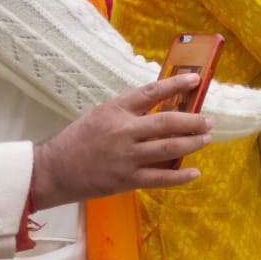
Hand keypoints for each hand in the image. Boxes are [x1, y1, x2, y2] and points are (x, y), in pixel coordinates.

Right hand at [30, 74, 214, 209]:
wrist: (52, 170)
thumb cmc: (77, 140)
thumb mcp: (100, 115)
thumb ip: (128, 111)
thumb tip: (163, 106)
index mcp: (115, 110)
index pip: (150, 92)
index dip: (175, 84)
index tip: (196, 79)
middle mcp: (123, 131)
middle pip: (167, 122)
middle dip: (192, 121)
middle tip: (208, 121)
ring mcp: (126, 157)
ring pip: (168, 149)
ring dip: (192, 143)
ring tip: (206, 139)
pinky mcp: (126, 180)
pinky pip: (160, 178)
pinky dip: (180, 176)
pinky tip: (194, 172)